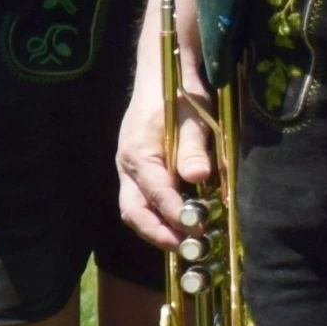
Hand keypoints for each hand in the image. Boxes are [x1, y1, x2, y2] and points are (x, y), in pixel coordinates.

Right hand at [113, 72, 217, 251]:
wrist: (161, 76)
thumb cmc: (177, 93)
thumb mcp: (191, 117)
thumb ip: (193, 148)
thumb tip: (198, 177)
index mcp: (138, 152)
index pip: (155, 192)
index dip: (175, 214)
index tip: (196, 229)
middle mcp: (128, 166)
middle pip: (133, 211)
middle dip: (157, 234)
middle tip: (186, 249)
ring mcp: (131, 170)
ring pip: (135, 210)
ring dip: (158, 230)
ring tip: (185, 245)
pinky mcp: (140, 172)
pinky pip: (143, 202)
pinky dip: (159, 218)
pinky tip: (181, 225)